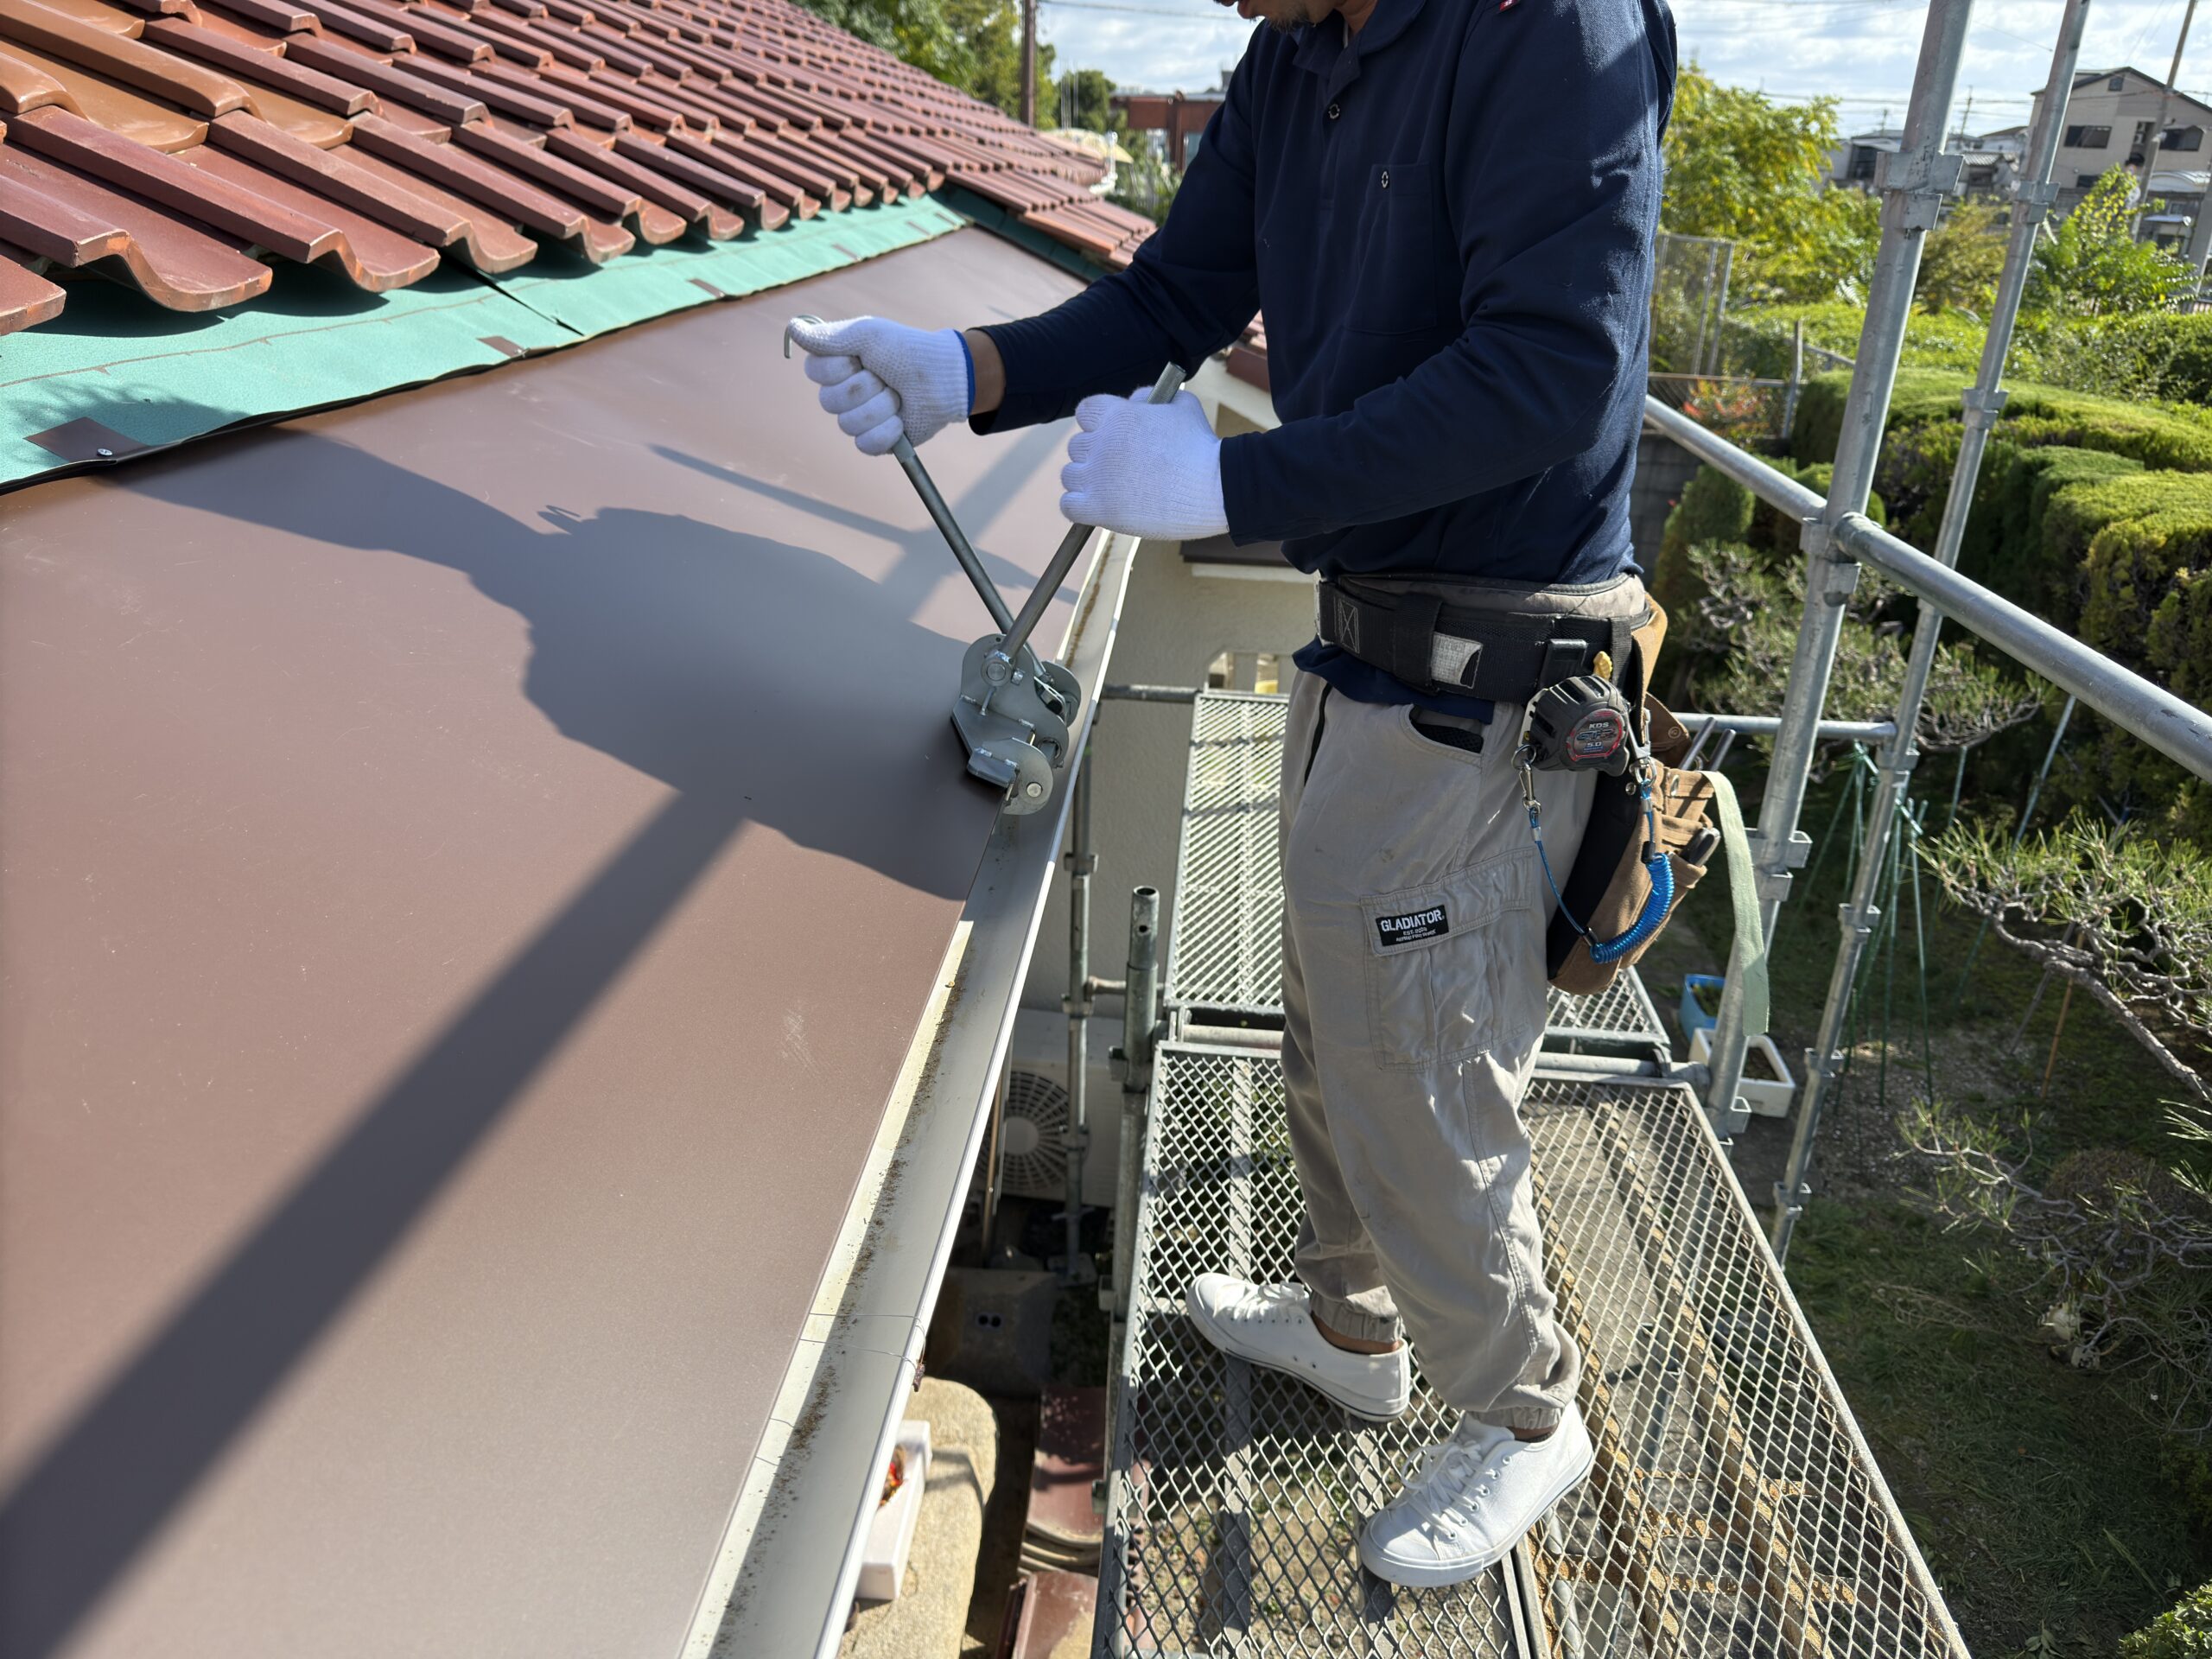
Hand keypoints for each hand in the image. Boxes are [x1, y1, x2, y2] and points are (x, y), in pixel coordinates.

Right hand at [787, 316, 969, 455]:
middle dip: (865, 387)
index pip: (814, 371)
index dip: (839, 367)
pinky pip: (865, 444)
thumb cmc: (907, 351)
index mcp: (837, 366)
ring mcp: (858, 418)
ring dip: (880, 407)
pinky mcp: (875, 441)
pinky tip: (901, 420)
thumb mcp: (868, 336)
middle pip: (829, 401)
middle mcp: (842, 393)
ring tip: (898, 396)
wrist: (944, 379)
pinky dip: (888, 431)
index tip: (862, 357)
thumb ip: (829, 336)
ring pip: (847, 424)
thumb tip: (791, 328)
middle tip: (886, 377)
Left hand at [1059, 388, 1227, 541]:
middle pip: (1077, 446)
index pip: (1085, 412)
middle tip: (1119, 467)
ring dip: (1086, 481)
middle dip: (1095, 454)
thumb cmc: (1201, 447)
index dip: (1097, 424)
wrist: (1214, 488)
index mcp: (1116, 415)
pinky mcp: (1098, 508)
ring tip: (1112, 488)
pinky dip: (1079, 506)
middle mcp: (1100, 443)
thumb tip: (1134, 399)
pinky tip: (1097, 507)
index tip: (1111, 435)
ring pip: (1070, 475)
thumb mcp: (1181, 405)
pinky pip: (1068, 506)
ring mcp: (1096, 478)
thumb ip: (1151, 397)